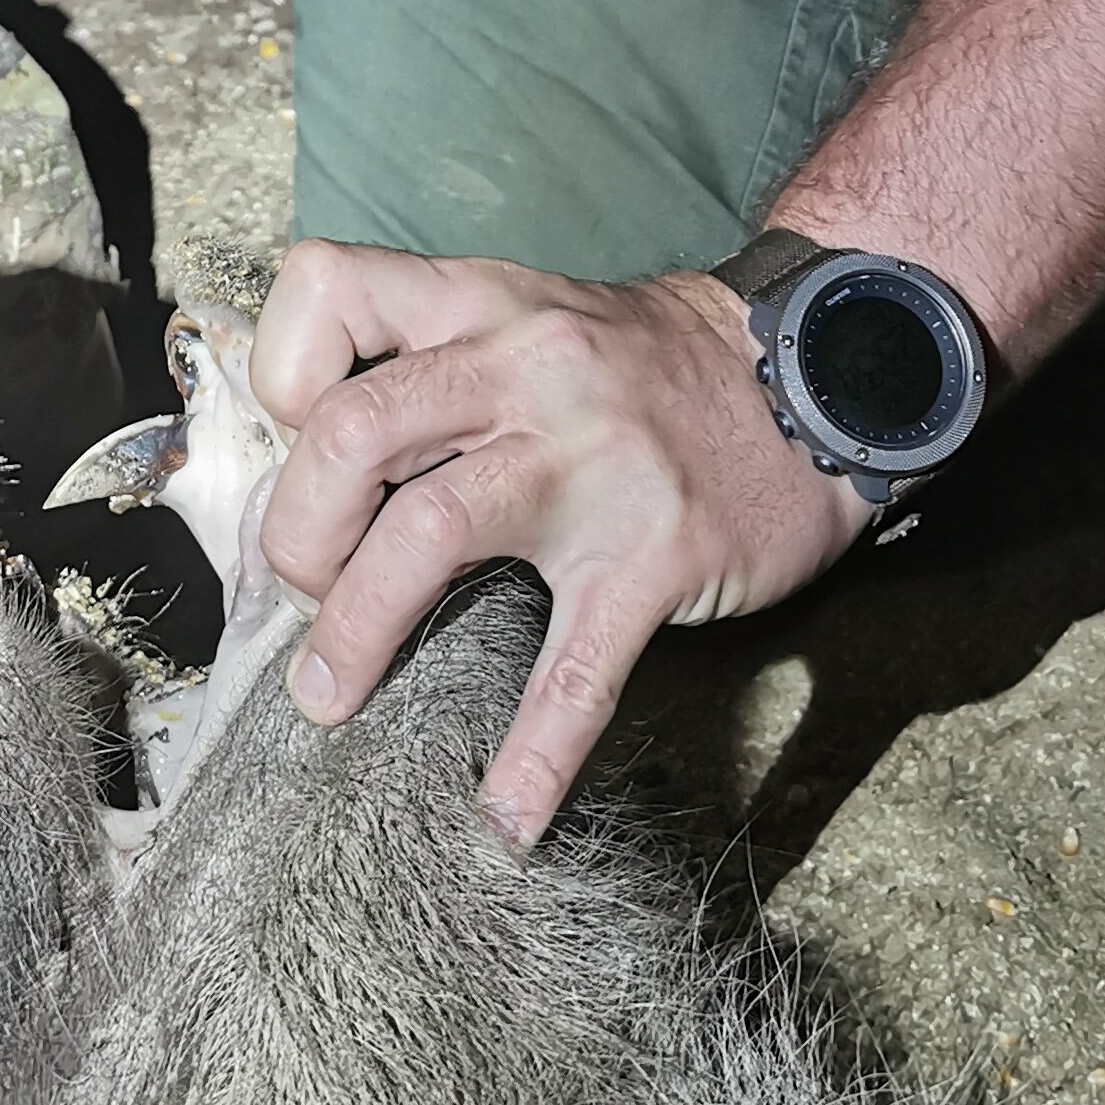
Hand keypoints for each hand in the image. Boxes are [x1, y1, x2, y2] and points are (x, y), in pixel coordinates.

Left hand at [251, 244, 868, 850]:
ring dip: (358, 632)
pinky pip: (576, 670)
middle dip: (298, 531)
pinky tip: (505, 811)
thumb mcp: (532, 320)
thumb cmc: (649, 366)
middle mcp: (525, 367)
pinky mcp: (655, 556)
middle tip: (306, 591)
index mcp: (480, 303)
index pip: (327, 293)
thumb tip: (318, 473)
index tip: (297, 450)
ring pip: (430, 534)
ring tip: (331, 699)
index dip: (285, 379)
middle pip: (350, 430)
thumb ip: (433, 373)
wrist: (820, 371)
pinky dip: (533, 753)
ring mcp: (592, 463)